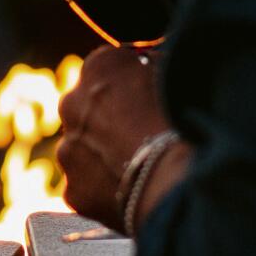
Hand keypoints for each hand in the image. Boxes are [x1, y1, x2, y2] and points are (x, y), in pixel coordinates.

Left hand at [56, 46, 169, 229]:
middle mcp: (72, 102)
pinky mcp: (74, 189)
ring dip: (105, 154)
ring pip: (85, 148)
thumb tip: (155, 64)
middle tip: (145, 135)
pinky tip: (135, 191)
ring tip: (143, 167)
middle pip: (89, 108)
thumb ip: (156, 65)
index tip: (151, 99)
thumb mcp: (177, 73)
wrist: (177, 177)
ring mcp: (68, 149)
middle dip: (110, 119)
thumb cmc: (187, 119)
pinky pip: (89, 186)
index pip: (111, 70)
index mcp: (99, 65)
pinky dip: (106, 188)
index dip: (133, 86)